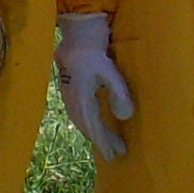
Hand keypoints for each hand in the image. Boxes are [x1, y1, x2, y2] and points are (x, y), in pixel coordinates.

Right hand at [54, 11, 134, 160]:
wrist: (77, 37)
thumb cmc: (95, 54)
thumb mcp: (111, 73)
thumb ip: (119, 95)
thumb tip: (125, 117)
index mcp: (81, 99)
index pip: (94, 127)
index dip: (104, 143)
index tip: (114, 155)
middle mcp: (72, 101)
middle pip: (87, 127)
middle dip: (102, 141)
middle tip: (117, 154)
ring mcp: (68, 96)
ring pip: (81, 121)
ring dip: (94, 133)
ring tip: (108, 143)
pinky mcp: (69, 90)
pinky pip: (78, 114)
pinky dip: (88, 124)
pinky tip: (95, 124)